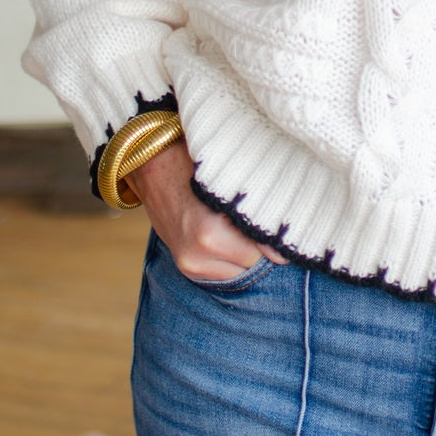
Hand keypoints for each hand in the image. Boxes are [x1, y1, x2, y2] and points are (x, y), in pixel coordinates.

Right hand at [125, 139, 288, 281]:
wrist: (152, 163)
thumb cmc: (196, 163)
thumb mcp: (230, 180)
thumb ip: (257, 215)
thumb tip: (282, 255)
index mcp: (210, 232)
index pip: (263, 250)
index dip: (272, 234)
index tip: (278, 225)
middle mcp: (198, 253)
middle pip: (252, 262)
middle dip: (257, 244)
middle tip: (250, 217)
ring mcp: (189, 263)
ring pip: (238, 270)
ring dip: (242, 253)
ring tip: (233, 224)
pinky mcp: (186, 267)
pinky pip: (223, 272)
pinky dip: (228, 257)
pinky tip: (223, 233)